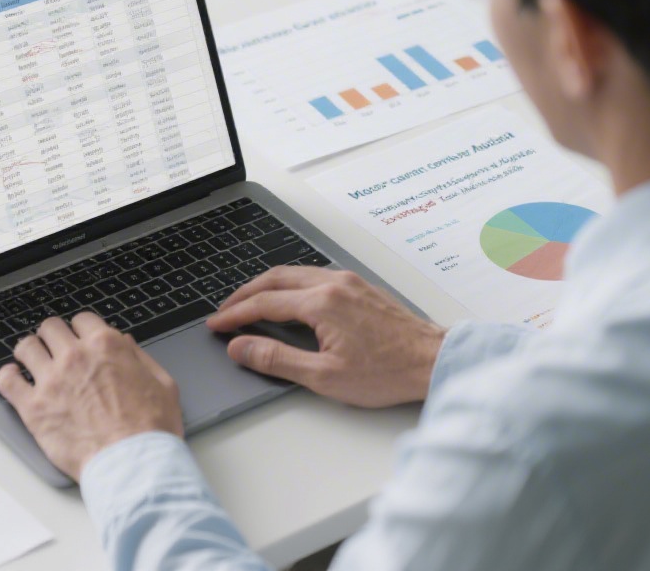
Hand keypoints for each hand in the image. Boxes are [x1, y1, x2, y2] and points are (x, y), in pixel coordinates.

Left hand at [0, 312, 183, 479]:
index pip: (83, 320)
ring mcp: (51, 381)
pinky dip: (7, 376)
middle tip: (57, 351)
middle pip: (51, 328)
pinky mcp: (33, 408)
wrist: (132, 463)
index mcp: (106, 346)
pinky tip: (14, 379)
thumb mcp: (162, 383)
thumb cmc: (150, 429)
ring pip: (26, 347)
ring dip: (30, 352)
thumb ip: (140, 358)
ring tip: (33, 362)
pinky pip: (6, 380)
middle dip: (55, 337)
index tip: (81, 340)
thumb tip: (125, 343)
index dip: (83, 330)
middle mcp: (75, 356)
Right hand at [207, 267, 445, 407]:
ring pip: (296, 273)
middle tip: (226, 310)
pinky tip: (289, 297)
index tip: (217, 324)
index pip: (265, 303)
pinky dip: (291, 283)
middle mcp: (334, 284)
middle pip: (276, 278)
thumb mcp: (323, 376)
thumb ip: (276, 360)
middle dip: (246, 293)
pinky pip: (314, 275)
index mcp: (321, 303)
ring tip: (250, 301)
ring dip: (268, 285)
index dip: (235, 314)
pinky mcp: (361, 287)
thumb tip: (242, 348)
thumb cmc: (387, 372)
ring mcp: (349, 282)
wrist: (432, 361)